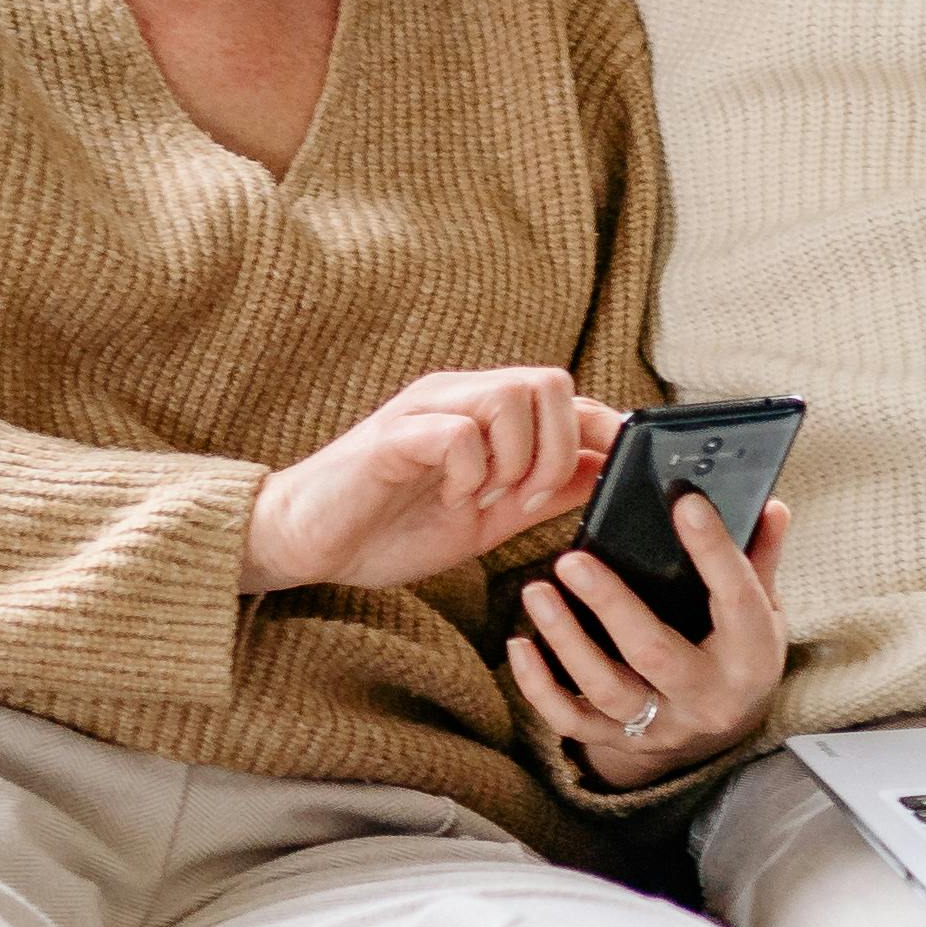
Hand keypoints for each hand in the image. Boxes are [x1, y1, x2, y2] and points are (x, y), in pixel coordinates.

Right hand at [243, 371, 617, 597]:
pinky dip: (470, 474)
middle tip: (525, 500)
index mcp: (485, 413)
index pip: (567, 397)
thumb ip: (543, 492)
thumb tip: (606, 473)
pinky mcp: (394, 436)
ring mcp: (426, 410)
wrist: (307, 543)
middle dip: (559, 452)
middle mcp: (459, 397)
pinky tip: (450, 501)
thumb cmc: (390, 527)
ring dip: (515, 461)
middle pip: (553, 383)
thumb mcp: (489, 517)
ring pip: (512, 397)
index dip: (603, 431)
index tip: (618, 474)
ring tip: (484, 501)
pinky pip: (459, 432)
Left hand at [509, 492, 791, 793]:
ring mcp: (663, 725)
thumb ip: (759, 560)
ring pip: (606, 688)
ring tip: (536, 591)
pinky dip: (539, 688)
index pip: (735, 598)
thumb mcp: (761, 611)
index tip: (686, 502)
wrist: (724, 728)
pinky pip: (572, 721)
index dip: (713, 550)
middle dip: (611, 605)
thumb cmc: (739, 652)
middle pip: (654, 652)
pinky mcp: (623, 742)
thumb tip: (770, 506)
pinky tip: (520, 645)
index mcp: (751, 657)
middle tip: (571, 560)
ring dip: (566, 639)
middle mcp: (708, 698)